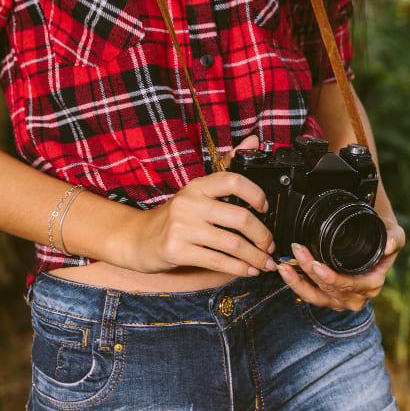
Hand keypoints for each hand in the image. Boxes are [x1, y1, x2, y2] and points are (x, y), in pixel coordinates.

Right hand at [116, 136, 277, 276]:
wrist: (139, 239)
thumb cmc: (175, 216)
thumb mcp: (198, 191)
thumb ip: (228, 167)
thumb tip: (254, 140)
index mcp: (198, 186)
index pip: (233, 180)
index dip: (256, 194)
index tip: (266, 208)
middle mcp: (190, 203)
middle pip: (240, 218)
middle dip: (263, 236)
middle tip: (270, 245)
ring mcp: (182, 228)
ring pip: (232, 244)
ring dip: (255, 257)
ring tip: (264, 263)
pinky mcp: (177, 251)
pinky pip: (217, 261)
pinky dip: (239, 269)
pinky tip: (248, 270)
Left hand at [277, 222, 405, 310]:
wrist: (374, 242)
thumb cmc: (384, 238)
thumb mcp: (396, 235)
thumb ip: (395, 238)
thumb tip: (390, 244)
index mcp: (372, 284)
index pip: (350, 286)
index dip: (332, 278)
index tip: (317, 264)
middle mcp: (356, 297)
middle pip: (328, 289)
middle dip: (310, 271)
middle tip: (297, 250)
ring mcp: (340, 299)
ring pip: (315, 296)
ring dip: (298, 281)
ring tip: (284, 266)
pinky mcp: (326, 296)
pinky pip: (309, 295)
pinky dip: (296, 284)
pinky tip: (285, 271)